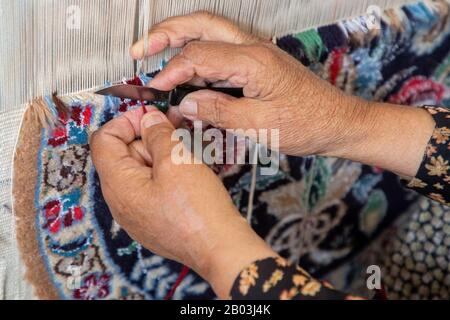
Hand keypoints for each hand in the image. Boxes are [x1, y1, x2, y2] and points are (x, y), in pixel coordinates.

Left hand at [90, 107, 276, 297]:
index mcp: (118, 185)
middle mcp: (121, 201)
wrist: (219, 247)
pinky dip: (166, 172)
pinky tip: (187, 170)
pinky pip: (152, 186)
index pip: (104, 139)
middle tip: (175, 128)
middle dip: (148, 136)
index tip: (150, 114)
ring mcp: (137, 212)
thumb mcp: (177, 160)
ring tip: (187, 149)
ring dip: (162, 153)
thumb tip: (147, 119)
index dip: (127, 120)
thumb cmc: (198, 212)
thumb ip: (157, 133)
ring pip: (141, 170)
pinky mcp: (153, 218)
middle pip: (123, 153)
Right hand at [131, 11, 435, 178]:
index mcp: (253, 61)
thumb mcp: (259, 126)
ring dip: (181, 37)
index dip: (171, 72)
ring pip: (211, 31)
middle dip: (167, 32)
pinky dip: (199, 54)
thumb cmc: (308, 124)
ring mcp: (257, 52)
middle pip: (202, 25)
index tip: (154, 90)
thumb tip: (185, 103)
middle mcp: (254, 48)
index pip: (198, 55)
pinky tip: (188, 70)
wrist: (337, 123)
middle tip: (141, 48)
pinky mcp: (258, 63)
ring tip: (155, 50)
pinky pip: (222, 49)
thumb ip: (218, 112)